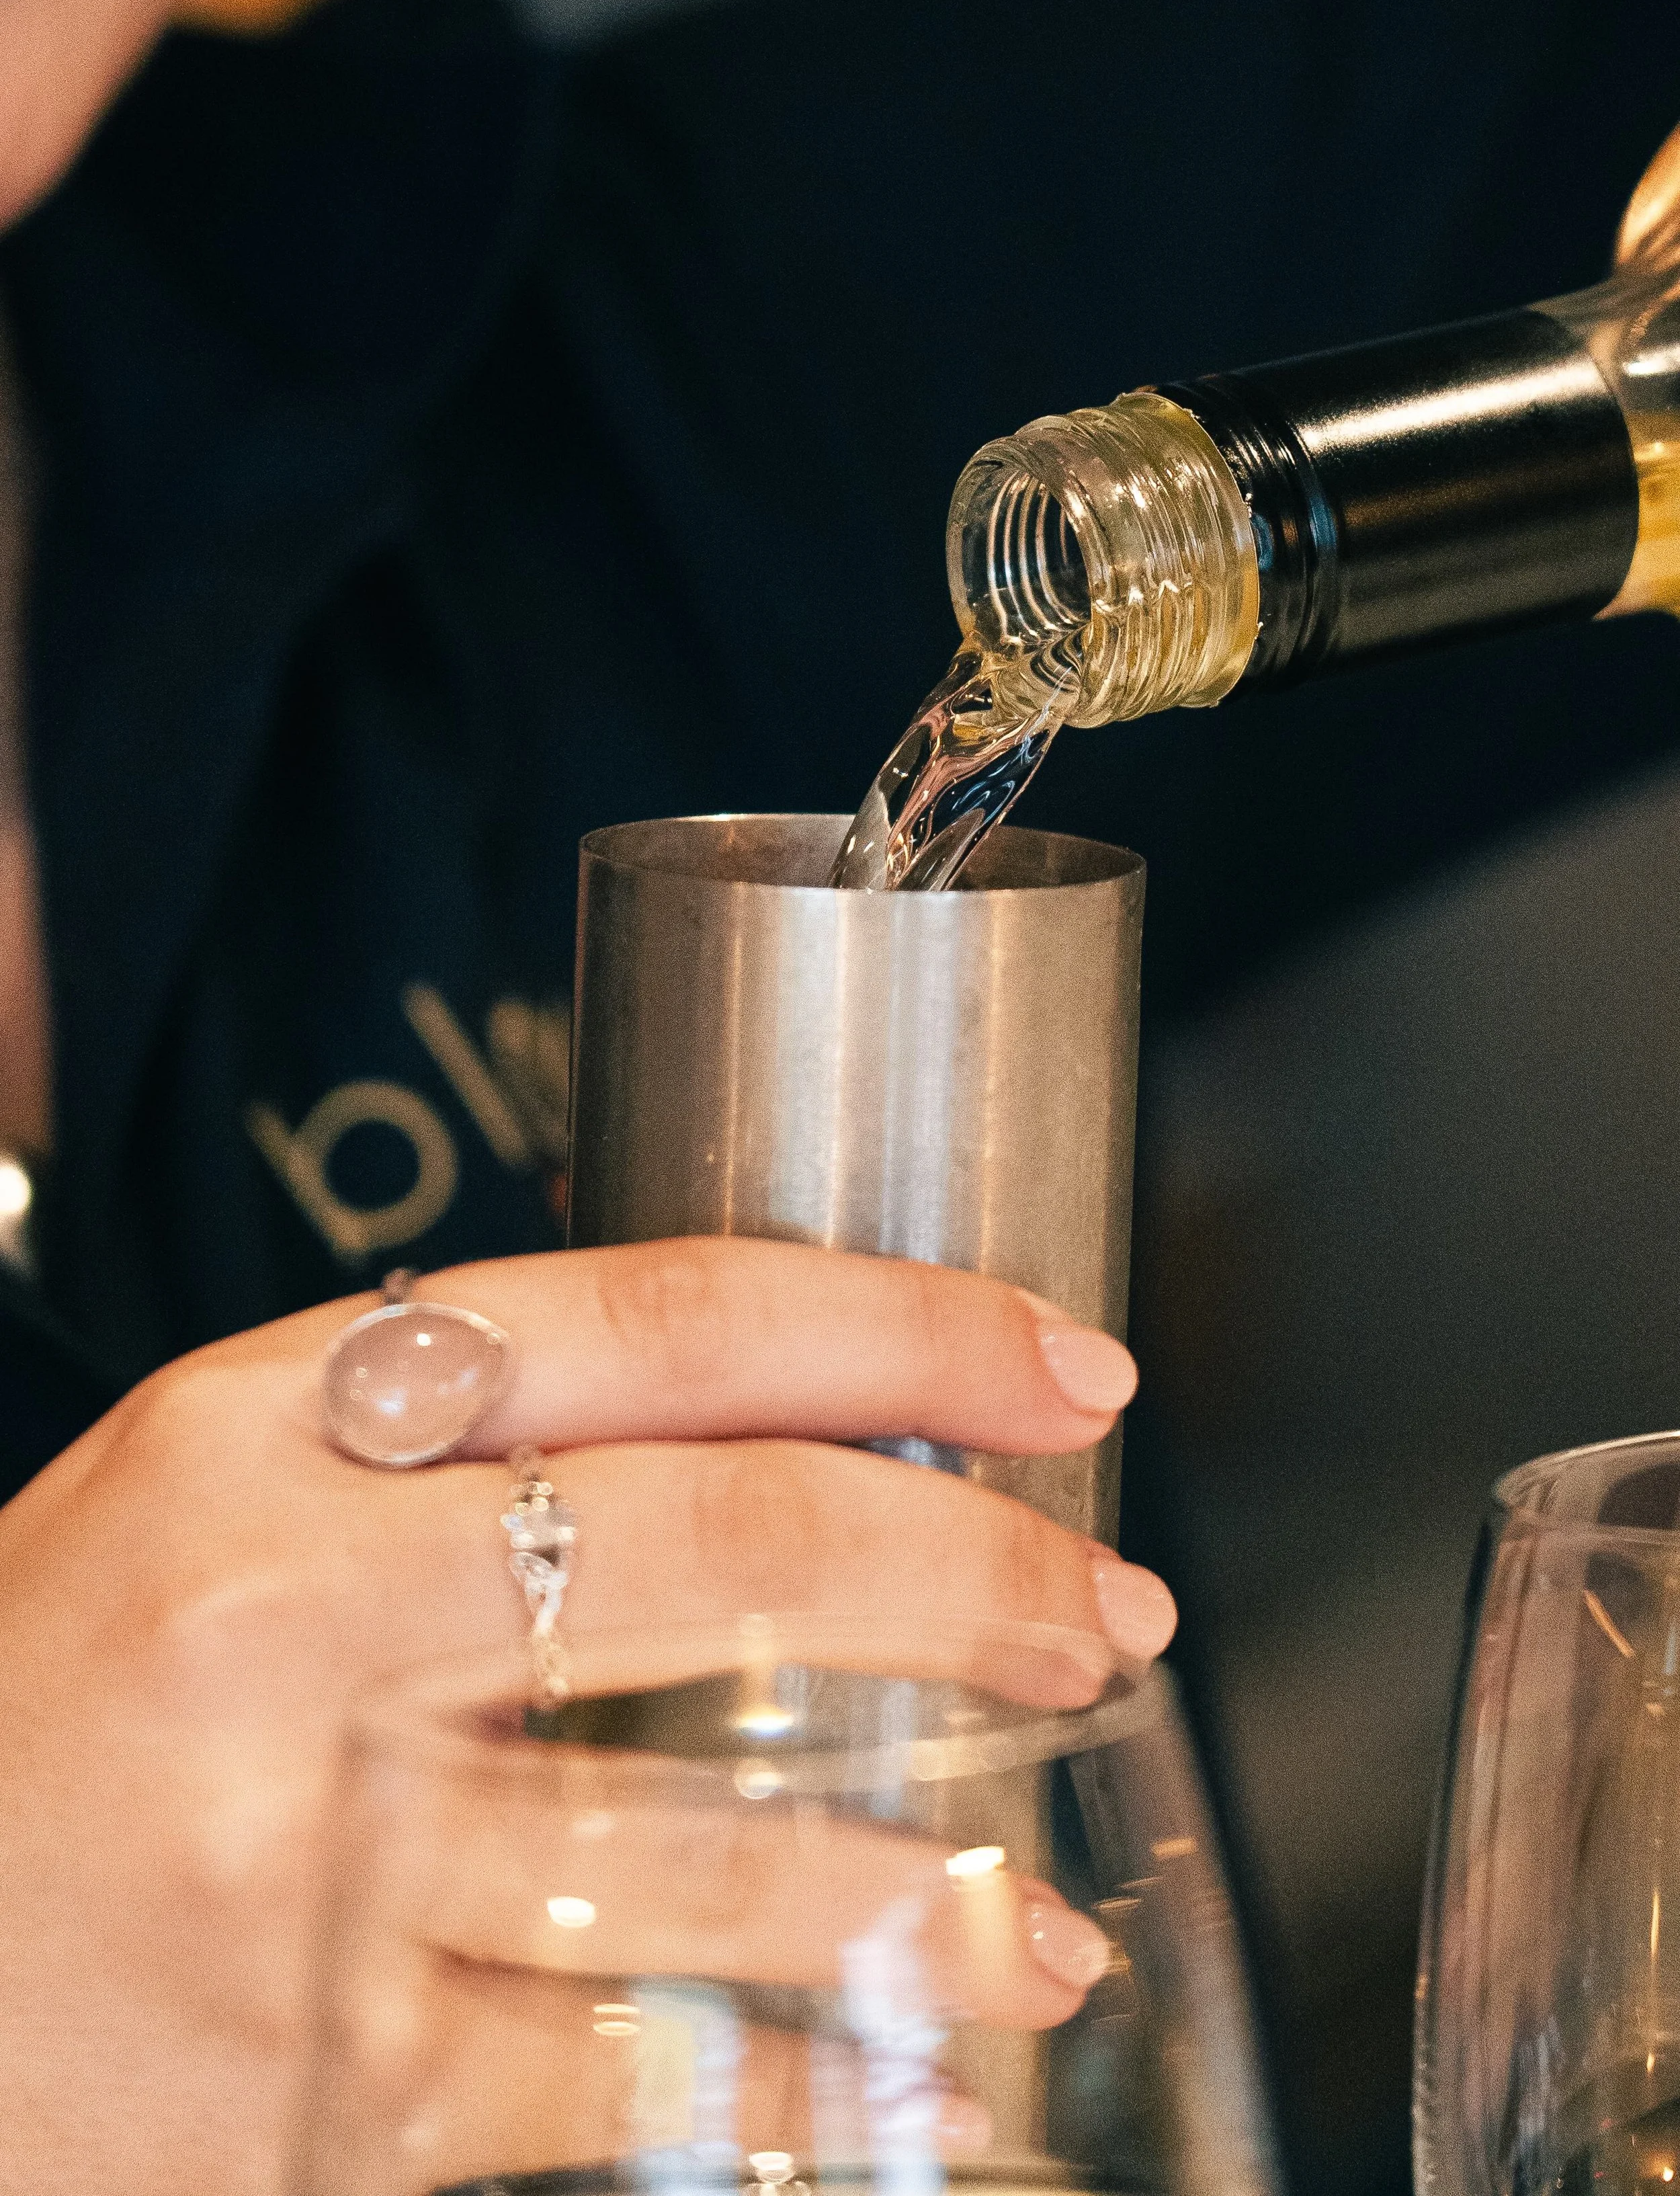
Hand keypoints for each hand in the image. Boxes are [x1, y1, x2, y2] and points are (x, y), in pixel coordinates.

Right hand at [0, 1238, 1173, 2195]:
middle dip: (972, 1569)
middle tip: (1107, 1607)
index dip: (901, 1328)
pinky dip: (803, 2078)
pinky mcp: (320, 2089)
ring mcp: (307, 1865)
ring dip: (925, 1878)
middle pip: (727, 1544)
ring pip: (706, 1839)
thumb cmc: (54, 1706)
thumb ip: (450, 1444)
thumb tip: (775, 1425)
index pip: (655, 1322)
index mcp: (262, 1425)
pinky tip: (917, 2072)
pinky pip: (630, 2074)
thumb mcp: (208, 1494)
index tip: (1060, 1366)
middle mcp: (283, 1615)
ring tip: (1049, 1909)